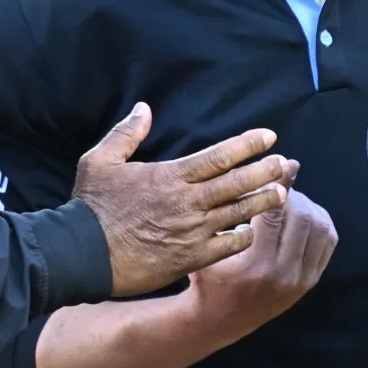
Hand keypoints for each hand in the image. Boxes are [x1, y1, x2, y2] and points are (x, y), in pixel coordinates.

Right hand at [72, 103, 292, 296]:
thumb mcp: (99, 161)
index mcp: (170, 176)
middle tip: (286, 164)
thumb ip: (126, 134)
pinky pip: (227, 246)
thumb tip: (143, 108)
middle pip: (236, 183)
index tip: (269, 137)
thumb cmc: (90, 208)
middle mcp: (187, 202)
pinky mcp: (190, 258)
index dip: (247, 145)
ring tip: (283, 193)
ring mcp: (191, 232)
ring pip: (237, 213)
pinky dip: (243, 236)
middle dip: (264, 172)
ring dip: (262, 202)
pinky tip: (253, 230)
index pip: (218, 156)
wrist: (81, 255)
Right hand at [188, 187, 337, 334]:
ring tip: (289, 200)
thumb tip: (253, 175)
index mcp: (255, 265)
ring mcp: (299, 281)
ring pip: (320, 229)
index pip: (274, 213)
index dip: (279, 184)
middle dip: (293, 194)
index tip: (280, 165)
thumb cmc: (207, 278)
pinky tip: (302, 214)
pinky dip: (319, 222)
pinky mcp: (308, 283)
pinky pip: (327, 243)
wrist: (219, 320)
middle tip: (278, 185)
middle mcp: (282, 274)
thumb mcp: (208, 247)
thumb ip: (228, 213)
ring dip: (308, 206)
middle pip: (302, 218)